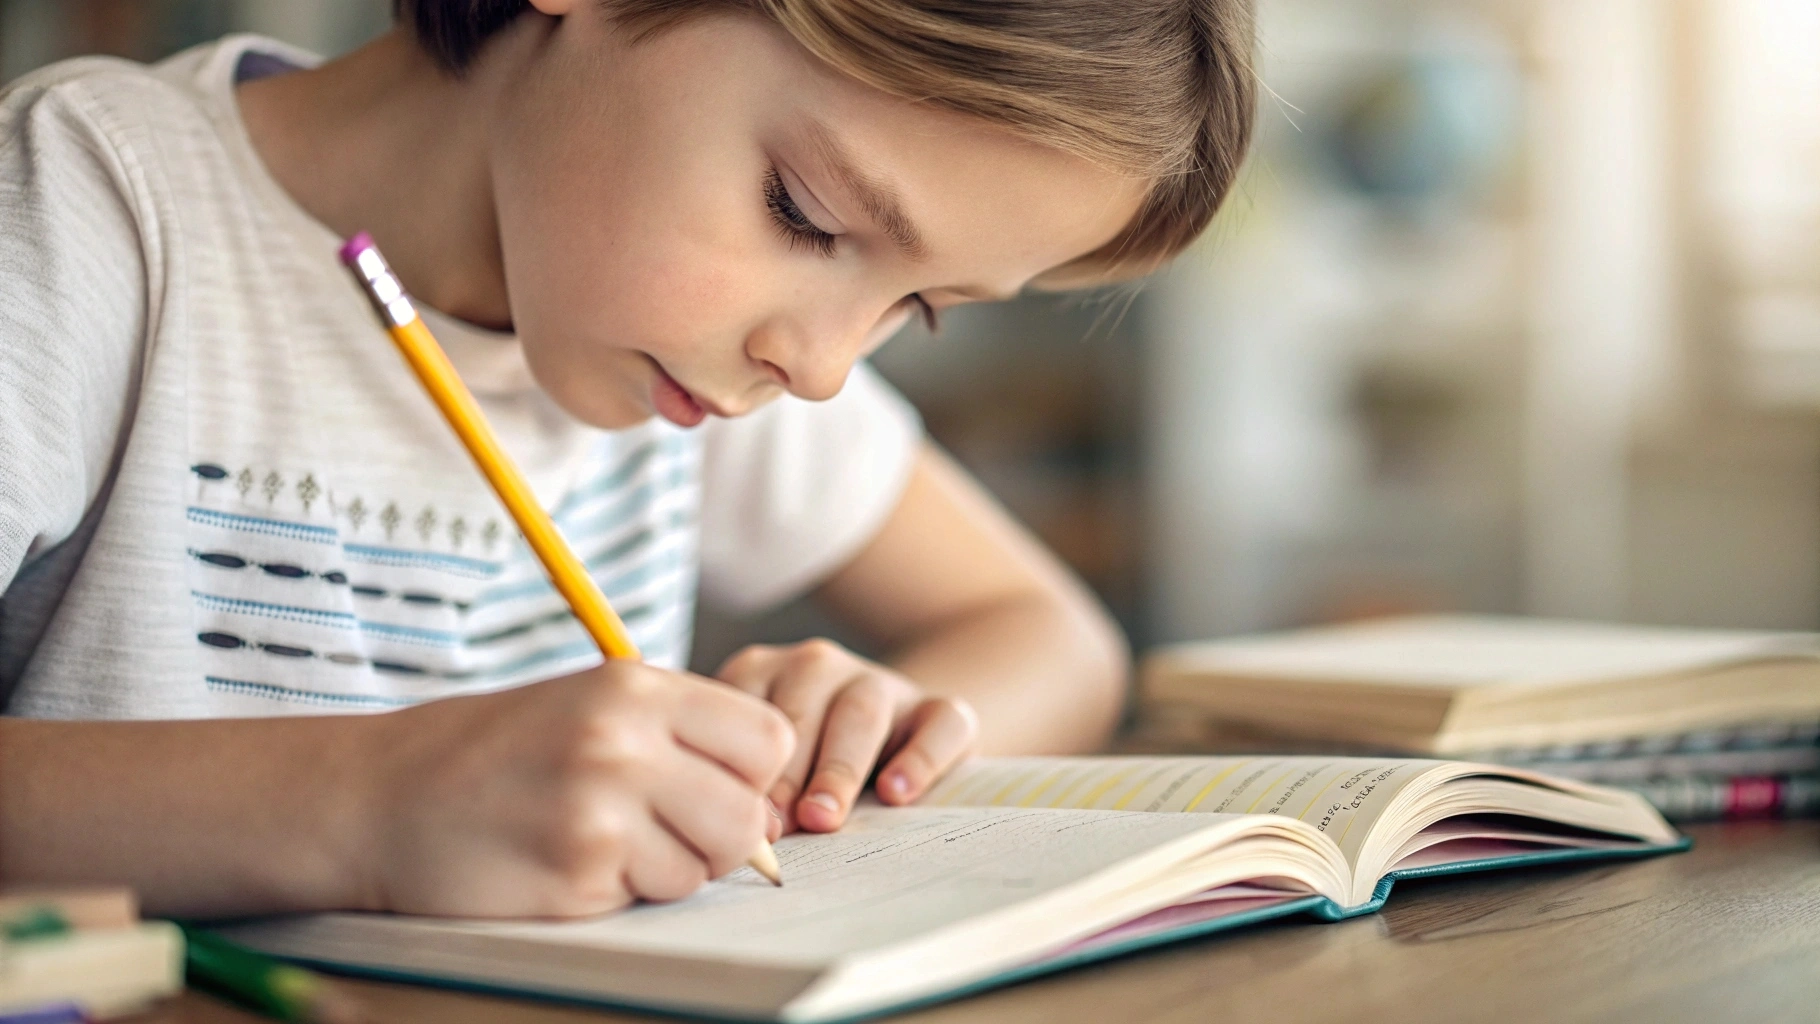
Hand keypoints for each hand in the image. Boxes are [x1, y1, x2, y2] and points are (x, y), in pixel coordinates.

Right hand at [358, 662, 794, 917]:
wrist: (379, 797)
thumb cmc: (493, 754)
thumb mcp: (591, 707)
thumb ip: (681, 738)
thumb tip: (771, 808)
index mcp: (636, 687)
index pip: (768, 740)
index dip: (752, 777)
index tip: (712, 787)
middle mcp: (625, 740)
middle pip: (750, 817)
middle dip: (721, 838)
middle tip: (661, 829)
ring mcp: (600, 807)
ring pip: (706, 866)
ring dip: (668, 869)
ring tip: (601, 840)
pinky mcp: (575, 871)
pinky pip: (650, 897)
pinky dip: (621, 892)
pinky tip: (566, 862)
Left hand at [715, 639, 978, 833]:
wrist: (886, 747)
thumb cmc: (803, 768)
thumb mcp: (763, 764)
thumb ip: (748, 784)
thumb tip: (741, 832)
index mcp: (766, 672)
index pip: (747, 699)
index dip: (741, 759)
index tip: (741, 814)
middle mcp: (821, 667)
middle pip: (803, 707)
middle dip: (787, 771)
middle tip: (778, 824)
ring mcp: (883, 683)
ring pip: (862, 712)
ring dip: (838, 768)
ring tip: (823, 817)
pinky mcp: (941, 708)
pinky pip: (940, 723)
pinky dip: (919, 758)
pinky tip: (896, 794)